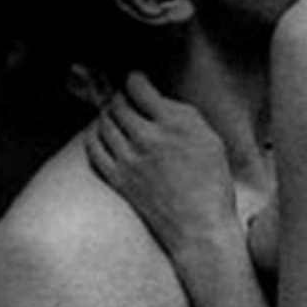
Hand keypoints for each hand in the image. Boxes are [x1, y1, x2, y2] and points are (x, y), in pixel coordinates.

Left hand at [85, 73, 238, 259]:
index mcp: (173, 123)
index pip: (138, 86)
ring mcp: (129, 159)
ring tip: (115, 116)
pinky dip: (94, 136)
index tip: (137, 82)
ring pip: (103, 122)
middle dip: (120, 97)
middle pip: (117, 103)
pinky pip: (94, 148)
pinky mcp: (118, 178)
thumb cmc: (213, 185)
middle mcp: (148, 137)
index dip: (135, 80)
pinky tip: (101, 135)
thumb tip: (159, 101)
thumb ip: (183, 116)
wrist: (200, 227)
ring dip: (107, 115)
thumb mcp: (210, 139)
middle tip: (125, 98)